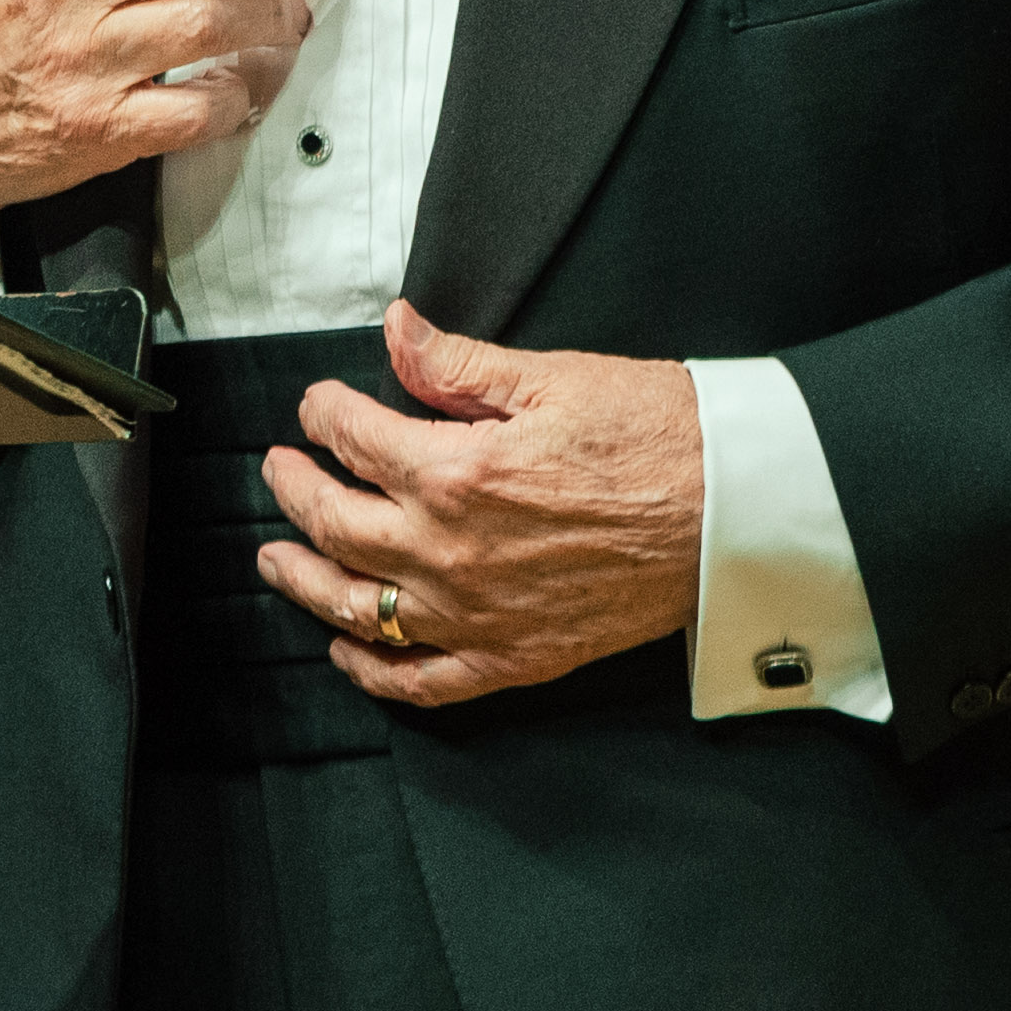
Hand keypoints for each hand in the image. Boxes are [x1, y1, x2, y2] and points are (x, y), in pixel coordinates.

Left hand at [250, 302, 702, 704]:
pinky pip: (421, 680)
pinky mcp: (513, 657)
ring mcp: (477, 613)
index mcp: (455, 471)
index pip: (352, 437)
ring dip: (304, 579)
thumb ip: (456, 362)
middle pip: (333, 522)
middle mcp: (451, 551)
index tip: (317, 405)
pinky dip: (373, 670)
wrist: (734, 510)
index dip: (322, 413)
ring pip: (356, 606)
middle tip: (279, 469)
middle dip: (294, 489)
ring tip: (276, 558)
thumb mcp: (551, 377)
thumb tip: (394, 330)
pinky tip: (347, 650)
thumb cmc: (655, 435)